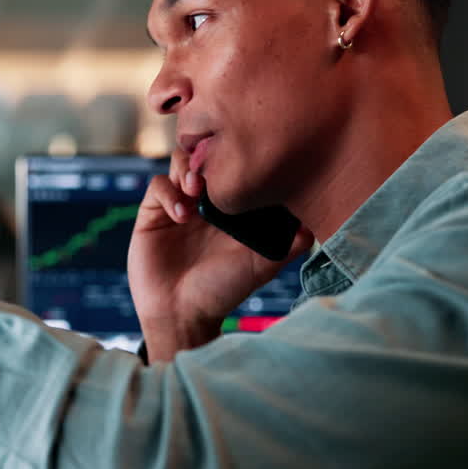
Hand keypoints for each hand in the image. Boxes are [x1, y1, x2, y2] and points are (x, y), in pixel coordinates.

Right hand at [127, 152, 311, 361]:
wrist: (182, 312)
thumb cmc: (223, 290)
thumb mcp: (262, 266)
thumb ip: (288, 245)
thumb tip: (314, 225)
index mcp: (230, 207)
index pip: (233, 166)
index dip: (236, 159)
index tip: (244, 166)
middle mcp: (204, 201)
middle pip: (205, 155)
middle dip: (210, 156)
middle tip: (216, 175)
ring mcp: (178, 204)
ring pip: (180, 163)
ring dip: (188, 170)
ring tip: (196, 190)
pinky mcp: (153, 213)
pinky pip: (158, 186)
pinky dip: (170, 193)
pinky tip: (181, 215)